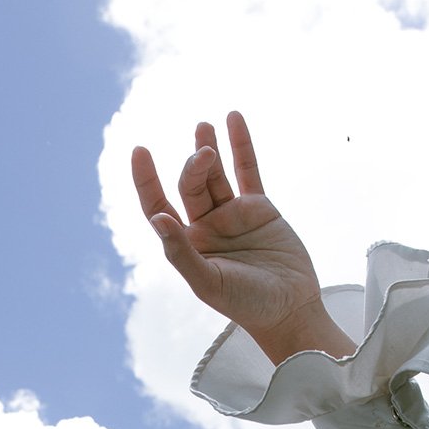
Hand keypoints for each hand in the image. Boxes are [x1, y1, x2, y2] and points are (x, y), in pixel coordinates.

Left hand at [132, 113, 354, 363]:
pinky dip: (241, 145)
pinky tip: (233, 118)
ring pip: (215, 174)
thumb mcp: (208, 282)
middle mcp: (205, 228)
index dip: (146, 181)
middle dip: (194, 166)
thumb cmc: (246, 305)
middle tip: (204, 153)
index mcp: (187, 245)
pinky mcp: (259, 209)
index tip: (139, 150)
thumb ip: (181, 252)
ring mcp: (232, 216)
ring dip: (208, 149)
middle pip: (191, 185)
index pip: (158, 206)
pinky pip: (247, 171)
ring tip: (203, 126)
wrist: (290, 310)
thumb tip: (157, 218)